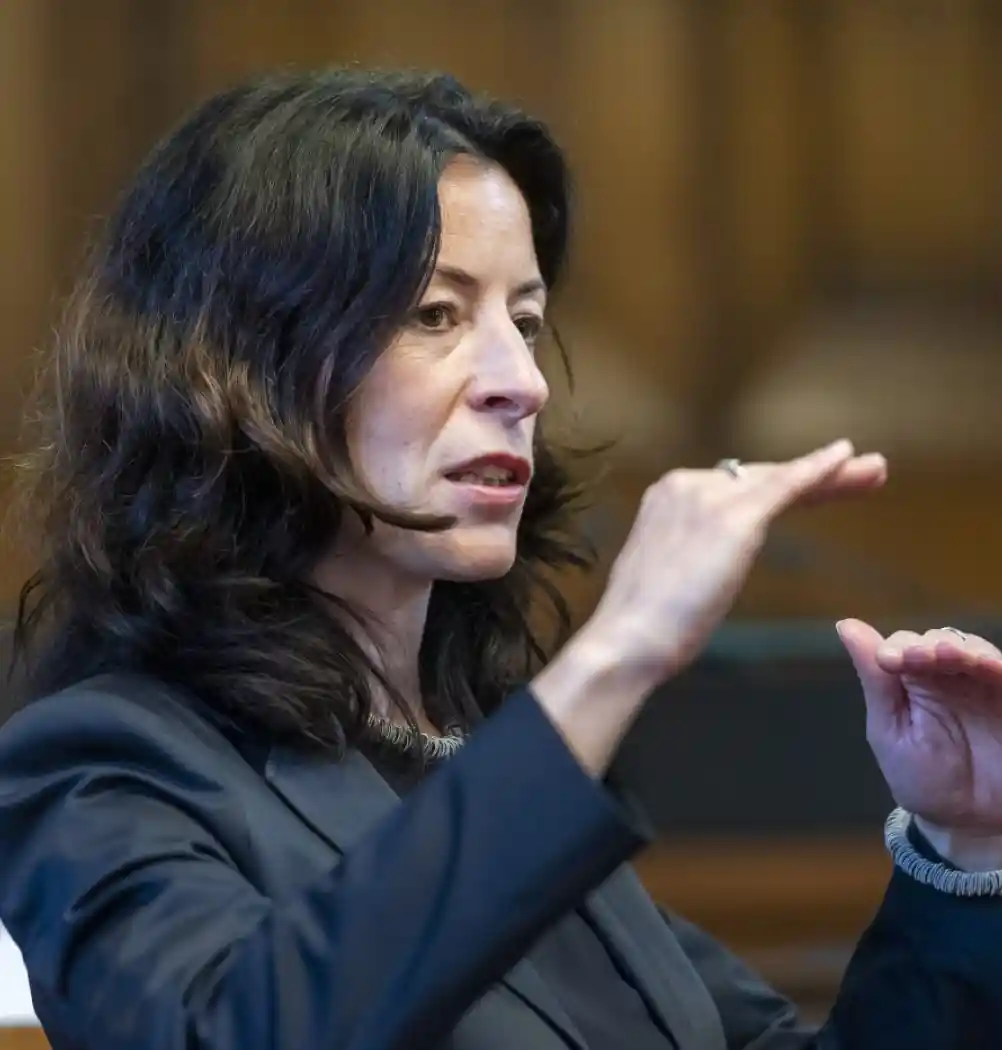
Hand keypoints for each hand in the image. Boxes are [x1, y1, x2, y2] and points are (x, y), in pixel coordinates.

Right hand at [586, 440, 886, 685]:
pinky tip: (846, 458)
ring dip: (830, 476)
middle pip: (762, 477)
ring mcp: (709, 497)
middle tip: (861, 473)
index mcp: (668, 497)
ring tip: (873, 472)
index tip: (813, 492)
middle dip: (814, 478)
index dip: (781, 488)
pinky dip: (819, 470)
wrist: (629, 636)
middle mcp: (687, 484)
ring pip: (781, 480)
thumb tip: (704, 564)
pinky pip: (786, 486)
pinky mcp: (734, 517)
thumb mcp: (666, 574)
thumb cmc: (642, 624)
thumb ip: (689, 555)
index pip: (737, 486)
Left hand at [839, 621, 1001, 866]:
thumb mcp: (891, 732)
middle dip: (928, 645)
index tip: (888, 661)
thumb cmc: (924, 780)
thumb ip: (876, 680)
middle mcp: (948, 677)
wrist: (970, 825)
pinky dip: (994, 663)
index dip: (897, 648)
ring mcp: (982, 686)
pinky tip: (985, 665)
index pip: (904, 648)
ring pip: (974, 650)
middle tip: (920, 657)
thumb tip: (845, 625)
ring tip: (948, 654)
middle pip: (939, 641)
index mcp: (912, 682)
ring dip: (961, 648)